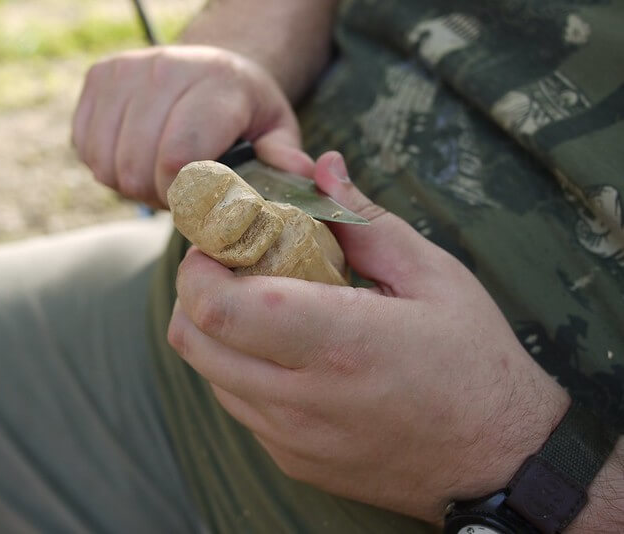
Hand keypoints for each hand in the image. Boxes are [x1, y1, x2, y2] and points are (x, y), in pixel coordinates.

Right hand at [71, 45, 312, 205]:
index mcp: (217, 84)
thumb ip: (284, 157)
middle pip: (136, 167)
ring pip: (106, 163)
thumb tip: (302, 174)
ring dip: (132, 183)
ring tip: (162, 173)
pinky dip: (107, 164)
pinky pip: (85, 148)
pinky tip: (138, 154)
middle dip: (158, 195)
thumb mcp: (276, 131)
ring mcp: (126, 70)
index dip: (183, 198)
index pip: (179, 156)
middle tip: (183, 191)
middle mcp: (166, 68)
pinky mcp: (98, 77)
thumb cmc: (244, 111)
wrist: (209, 66)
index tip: (200, 203)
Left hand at [168, 151, 570, 522]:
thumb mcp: (431, 274)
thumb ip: (362, 219)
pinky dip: (241, 369)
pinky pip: (238, 405)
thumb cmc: (473, 359)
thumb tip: (321, 168)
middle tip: (231, 265)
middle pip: (193, 339)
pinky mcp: (292, 461)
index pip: (218, 305)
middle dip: (194, 291)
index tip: (221, 241)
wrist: (498, 459)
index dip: (200, 265)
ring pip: (208, 373)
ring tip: (262, 306)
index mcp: (338, 341)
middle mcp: (302, 399)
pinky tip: (285, 352)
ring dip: (216, 330)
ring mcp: (291, 439)